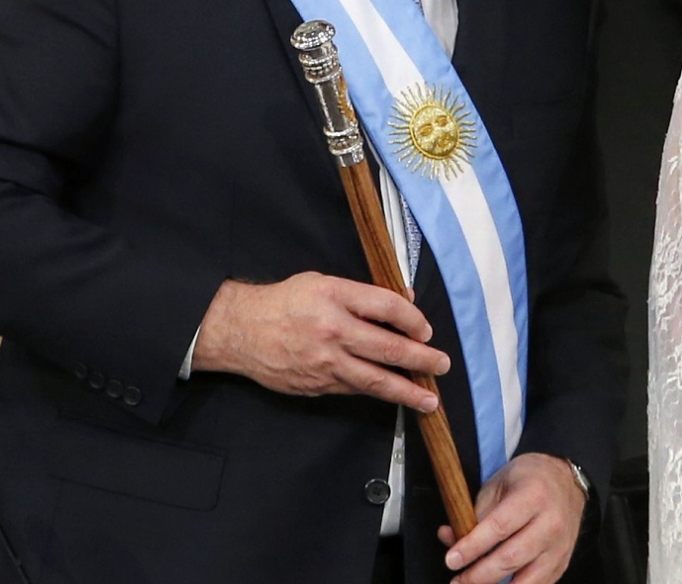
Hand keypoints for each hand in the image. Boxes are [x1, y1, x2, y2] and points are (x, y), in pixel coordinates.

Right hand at [190, 274, 449, 411]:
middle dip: (421, 360)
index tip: (426, 331)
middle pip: (388, 348)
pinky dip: (376, 392)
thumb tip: (405, 302)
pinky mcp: (317, 385)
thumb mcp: (322, 283)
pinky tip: (393, 395)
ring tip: (429, 399)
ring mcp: (325, 362)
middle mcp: (333, 330)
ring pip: (375, 380)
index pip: (388, 307)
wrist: (240, 330)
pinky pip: (354, 389)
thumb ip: (363, 294)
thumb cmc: (284, 302)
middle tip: (442, 365)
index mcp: (335, 297)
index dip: (414, 320)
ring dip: (407, 391)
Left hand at [439, 453, 586, 583]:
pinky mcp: (562, 563)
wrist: (566, 481)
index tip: (452, 559)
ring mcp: (559, 547)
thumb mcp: (499, 484)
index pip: (499, 527)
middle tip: (457, 580)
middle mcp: (551, 523)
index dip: (472, 547)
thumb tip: (449, 539)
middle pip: (511, 557)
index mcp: (533, 496)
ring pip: (526, 580)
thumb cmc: (529, 480)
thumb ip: (474, 513)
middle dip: (478, 574)